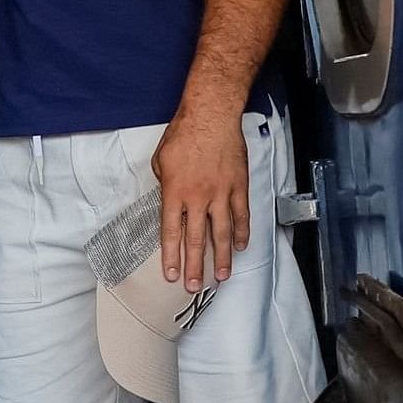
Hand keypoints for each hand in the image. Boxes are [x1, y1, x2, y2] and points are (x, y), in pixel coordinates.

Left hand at [153, 106, 251, 290]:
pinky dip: (242, 232)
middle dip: (195, 266)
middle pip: (196, 239)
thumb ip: (165, 186)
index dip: (171, 256)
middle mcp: (197, 198)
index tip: (171, 275)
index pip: (170, 232)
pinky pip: (241, 214)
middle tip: (194, 287)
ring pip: (222, 232)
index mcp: (174, 192)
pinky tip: (241, 246)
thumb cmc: (183, 134)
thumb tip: (171, 202)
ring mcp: (221, 193)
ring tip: (222, 277)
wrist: (211, 115)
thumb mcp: (160, 161)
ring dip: (222, 257)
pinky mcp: (238, 186)